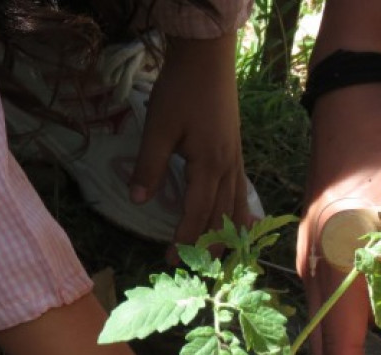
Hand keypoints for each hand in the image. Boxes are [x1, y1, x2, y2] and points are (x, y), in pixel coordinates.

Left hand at [131, 32, 252, 247]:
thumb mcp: (158, 126)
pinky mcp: (236, 152)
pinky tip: (243, 224)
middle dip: (209, 245)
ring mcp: (236, 159)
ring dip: (228, 234)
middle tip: (196, 269)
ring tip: (221, 259)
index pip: (197, 211)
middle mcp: (228, 167)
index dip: (185, 238)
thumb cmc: (181, 90)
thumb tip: (138, 200)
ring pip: (235, 206)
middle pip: (221, 215)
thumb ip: (149, 165)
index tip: (172, 259)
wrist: (207, 59)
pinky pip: (241, 191)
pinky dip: (240, 213)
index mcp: (209, 164)